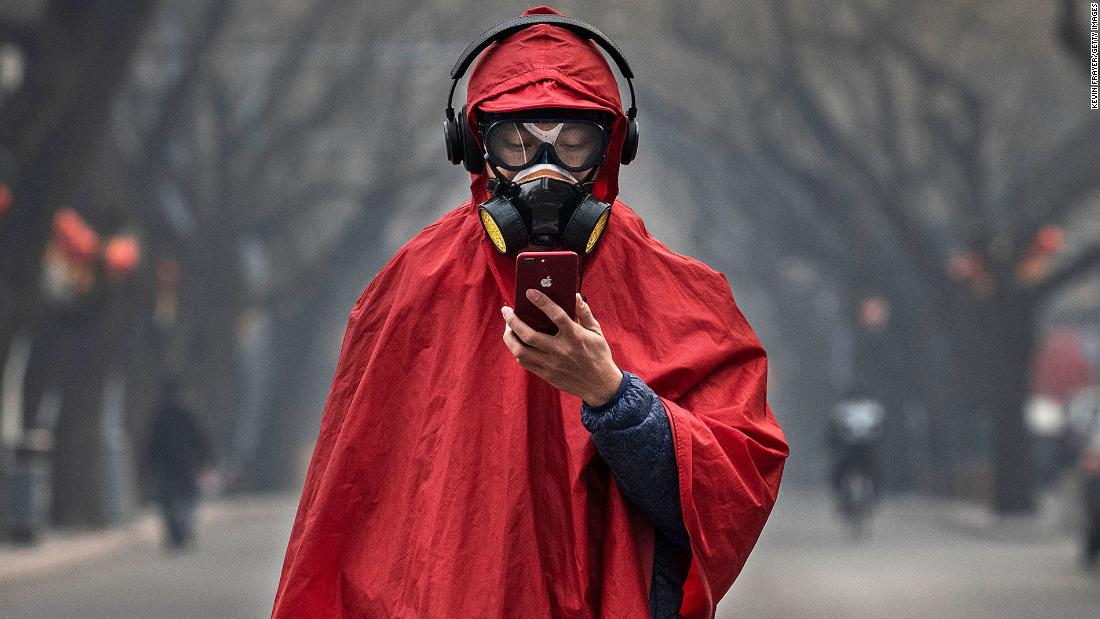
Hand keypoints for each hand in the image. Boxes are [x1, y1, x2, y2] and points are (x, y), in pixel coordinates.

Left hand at [501, 290, 623, 406]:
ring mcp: (552, 365)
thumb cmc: (599, 354)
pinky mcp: (547, 376)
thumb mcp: (596, 331)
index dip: (542, 302)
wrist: (601, 386)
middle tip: (506, 311)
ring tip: (508, 327)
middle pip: (529, 335)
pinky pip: (526, 363)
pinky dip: (518, 351)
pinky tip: (518, 343)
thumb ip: (584, 312)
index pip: (556, 315)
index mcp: (575, 337)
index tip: (529, 292)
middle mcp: (561, 351)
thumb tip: (574, 295)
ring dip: (510, 337)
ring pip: (521, 351)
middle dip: (512, 321)